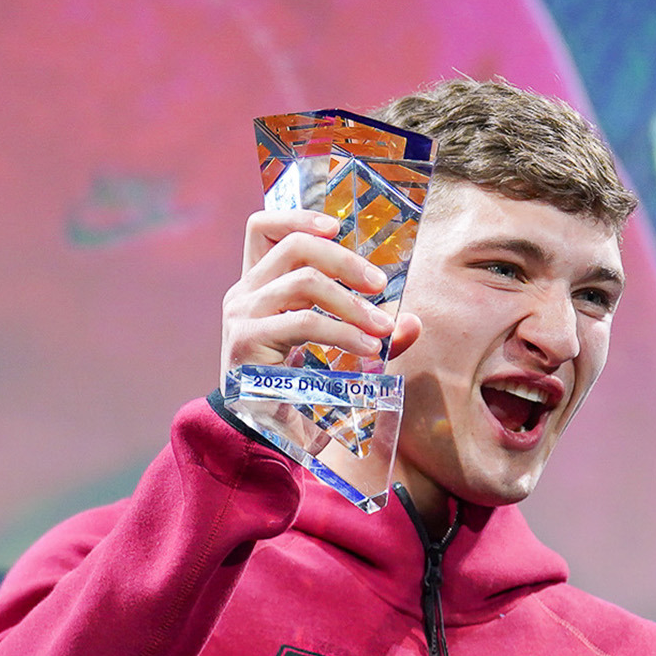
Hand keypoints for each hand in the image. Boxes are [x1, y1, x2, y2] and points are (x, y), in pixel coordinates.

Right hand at [220, 209, 422, 376]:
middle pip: (294, 246)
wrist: (261, 438)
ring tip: (382, 327)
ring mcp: (242, 316)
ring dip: (352, 302)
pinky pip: (304, 322)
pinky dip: (344, 332)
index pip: (262, 229)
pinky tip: (367, 349)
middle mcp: (244, 294)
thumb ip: (369, 333)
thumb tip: (413, 322)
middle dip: (345, 259)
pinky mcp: (248, 342)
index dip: (297, 217)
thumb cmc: (296, 390)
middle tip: (380, 283)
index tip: (336, 227)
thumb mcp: (335, 352)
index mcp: (258, 286)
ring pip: (303, 281)